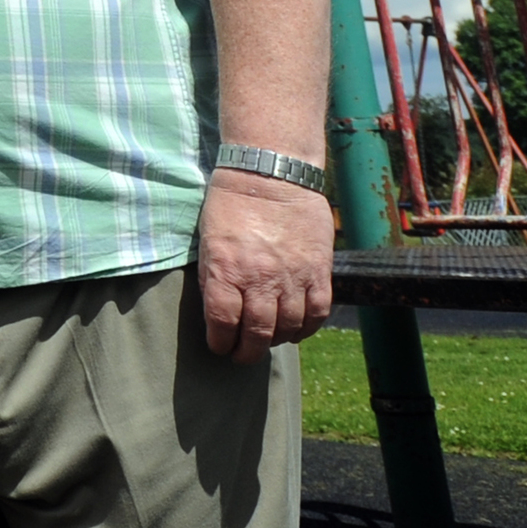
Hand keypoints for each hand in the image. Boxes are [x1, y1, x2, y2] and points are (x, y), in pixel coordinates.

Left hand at [193, 168, 334, 363]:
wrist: (272, 171)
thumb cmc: (231, 203)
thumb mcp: (208, 240)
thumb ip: (213, 278)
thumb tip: (218, 315)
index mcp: (226, 269)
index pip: (222, 323)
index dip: (219, 342)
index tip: (219, 346)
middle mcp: (260, 278)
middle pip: (256, 334)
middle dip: (245, 352)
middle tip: (241, 355)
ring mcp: (293, 276)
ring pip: (288, 328)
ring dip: (275, 341)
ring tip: (266, 340)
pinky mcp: (318, 270)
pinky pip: (317, 313)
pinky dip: (306, 328)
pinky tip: (295, 329)